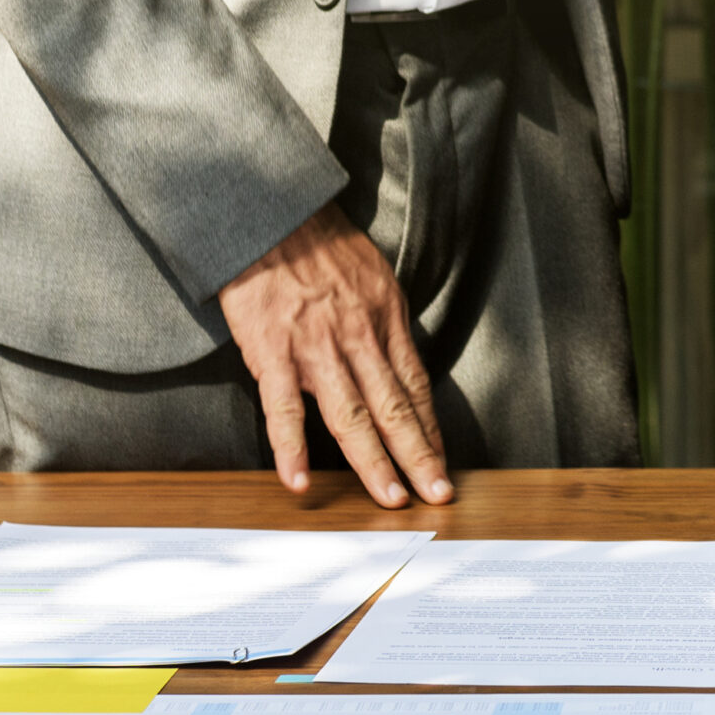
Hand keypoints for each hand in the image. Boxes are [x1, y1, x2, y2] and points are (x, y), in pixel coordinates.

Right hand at [217, 204, 449, 506]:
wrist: (272, 216)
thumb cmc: (322, 247)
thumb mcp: (375, 279)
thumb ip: (384, 325)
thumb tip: (399, 362)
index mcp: (386, 322)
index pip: (416, 388)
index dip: (430, 430)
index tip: (442, 463)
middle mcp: (359, 340)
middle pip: (395, 409)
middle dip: (419, 456)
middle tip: (437, 495)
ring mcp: (316, 349)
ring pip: (352, 416)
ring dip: (373, 462)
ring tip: (390, 498)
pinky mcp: (273, 353)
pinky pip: (283, 409)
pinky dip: (292, 448)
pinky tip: (301, 481)